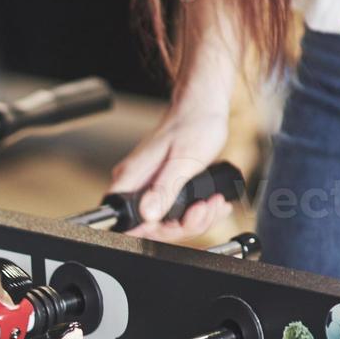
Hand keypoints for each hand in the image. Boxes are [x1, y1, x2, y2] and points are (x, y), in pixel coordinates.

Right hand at [110, 104, 231, 241]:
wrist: (202, 106)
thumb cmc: (194, 125)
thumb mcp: (184, 160)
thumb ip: (164, 189)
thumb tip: (147, 214)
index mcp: (130, 179)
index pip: (126, 222)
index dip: (153, 231)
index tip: (179, 224)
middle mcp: (134, 184)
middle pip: (149, 226)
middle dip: (183, 224)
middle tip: (204, 210)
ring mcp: (147, 186)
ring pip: (164, 220)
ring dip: (193, 219)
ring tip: (213, 203)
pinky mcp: (160, 186)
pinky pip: (172, 209)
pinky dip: (194, 211)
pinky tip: (210, 203)